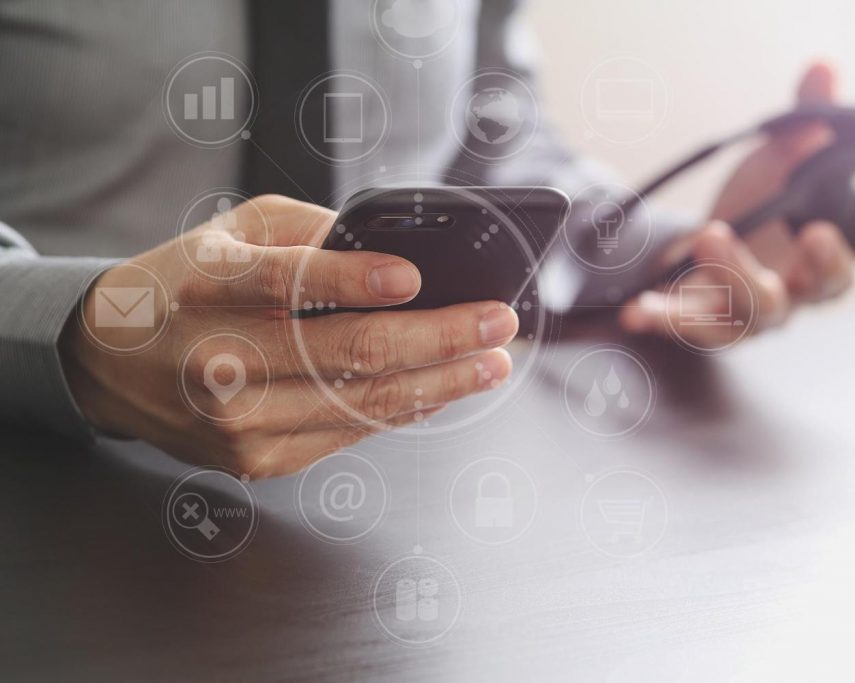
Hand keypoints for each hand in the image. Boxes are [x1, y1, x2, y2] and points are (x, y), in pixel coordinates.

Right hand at [59, 195, 518, 477]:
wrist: (114, 363)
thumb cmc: (186, 284)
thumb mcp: (234, 232)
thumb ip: (310, 234)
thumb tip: (397, 250)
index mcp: (208, 287)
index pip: (286, 285)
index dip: (355, 281)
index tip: (416, 277)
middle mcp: (220, 361)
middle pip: (346, 354)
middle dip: (439, 337)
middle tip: (497, 321)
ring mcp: (240, 422)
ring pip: (362, 404)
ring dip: (442, 383)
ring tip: (492, 362)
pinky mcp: (258, 460)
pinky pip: (350, 433)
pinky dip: (406, 409)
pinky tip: (444, 389)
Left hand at [619, 62, 854, 345]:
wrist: (707, 242)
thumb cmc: (763, 203)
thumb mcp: (786, 155)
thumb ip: (808, 119)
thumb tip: (821, 71)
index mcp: (843, 242)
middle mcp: (808, 284)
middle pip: (831, 288)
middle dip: (828, 264)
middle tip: (815, 230)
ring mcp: (760, 309)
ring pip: (761, 310)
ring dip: (738, 273)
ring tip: (711, 233)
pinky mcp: (711, 319)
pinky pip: (694, 328)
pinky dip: (667, 320)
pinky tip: (640, 310)